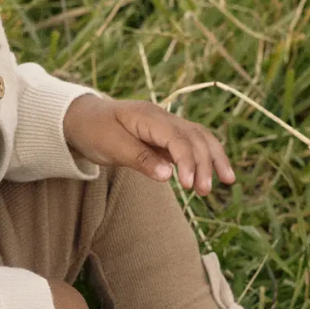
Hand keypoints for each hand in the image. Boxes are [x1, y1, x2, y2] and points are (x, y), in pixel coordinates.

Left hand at [63, 95, 234, 196]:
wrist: (81, 117)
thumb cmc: (93, 131)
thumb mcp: (111, 147)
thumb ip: (140, 159)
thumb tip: (168, 176)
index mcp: (149, 116)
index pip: (178, 138)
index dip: (187, 161)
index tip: (189, 185)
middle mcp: (163, 117)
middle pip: (195, 137)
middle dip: (205, 163)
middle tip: (205, 192)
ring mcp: (166, 124)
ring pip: (200, 137)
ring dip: (214, 158)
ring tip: (228, 181)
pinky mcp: (166, 135)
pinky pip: (192, 143)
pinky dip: (206, 156)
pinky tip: (215, 171)